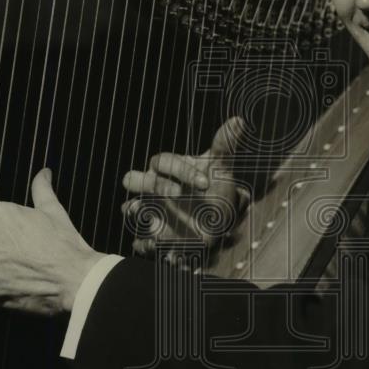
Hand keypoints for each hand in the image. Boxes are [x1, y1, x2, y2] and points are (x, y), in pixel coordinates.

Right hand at [121, 116, 248, 254]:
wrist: (217, 221)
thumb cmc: (214, 189)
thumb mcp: (221, 169)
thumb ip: (224, 146)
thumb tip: (239, 120)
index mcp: (167, 169)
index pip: (163, 162)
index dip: (181, 169)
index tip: (205, 182)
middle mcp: (153, 188)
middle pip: (133, 179)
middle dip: (152, 185)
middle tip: (178, 194)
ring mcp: (150, 211)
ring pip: (129, 208)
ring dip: (136, 212)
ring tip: (150, 220)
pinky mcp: (152, 236)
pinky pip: (139, 240)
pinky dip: (145, 244)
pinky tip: (161, 248)